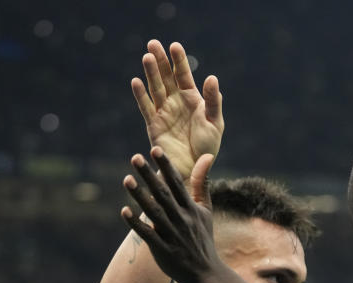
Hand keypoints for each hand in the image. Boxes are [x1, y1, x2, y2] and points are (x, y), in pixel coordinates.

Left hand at [120, 148, 220, 282]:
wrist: (206, 273)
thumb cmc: (203, 238)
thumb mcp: (206, 210)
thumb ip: (202, 184)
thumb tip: (206, 156)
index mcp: (192, 209)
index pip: (177, 183)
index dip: (166, 166)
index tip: (155, 149)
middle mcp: (182, 220)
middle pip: (163, 194)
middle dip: (149, 175)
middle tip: (135, 158)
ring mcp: (172, 235)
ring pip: (154, 212)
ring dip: (139, 196)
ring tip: (126, 179)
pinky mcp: (163, 250)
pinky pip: (148, 235)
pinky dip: (136, 224)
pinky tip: (124, 211)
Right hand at [132, 41, 223, 177]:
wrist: (194, 168)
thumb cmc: (208, 147)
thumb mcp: (215, 123)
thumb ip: (213, 101)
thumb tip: (212, 77)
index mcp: (193, 99)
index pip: (184, 75)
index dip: (179, 61)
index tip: (175, 46)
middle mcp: (176, 102)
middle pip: (166, 77)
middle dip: (160, 60)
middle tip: (153, 43)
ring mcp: (164, 112)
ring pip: (156, 88)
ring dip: (151, 73)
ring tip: (146, 57)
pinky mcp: (154, 125)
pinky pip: (146, 107)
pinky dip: (141, 95)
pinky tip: (136, 82)